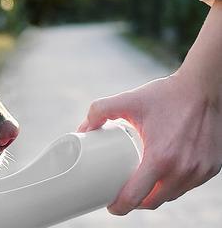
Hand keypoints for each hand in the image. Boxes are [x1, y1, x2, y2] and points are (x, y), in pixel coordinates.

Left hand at [78, 73, 221, 214]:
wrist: (204, 88)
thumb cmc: (166, 95)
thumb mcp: (128, 100)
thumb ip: (100, 111)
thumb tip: (83, 129)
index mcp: (160, 158)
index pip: (136, 197)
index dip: (120, 206)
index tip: (110, 205)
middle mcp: (183, 170)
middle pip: (154, 201)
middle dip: (136, 202)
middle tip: (122, 193)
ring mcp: (200, 172)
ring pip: (172, 195)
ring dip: (155, 194)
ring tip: (141, 184)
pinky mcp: (212, 168)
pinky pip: (189, 185)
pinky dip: (174, 184)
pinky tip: (163, 175)